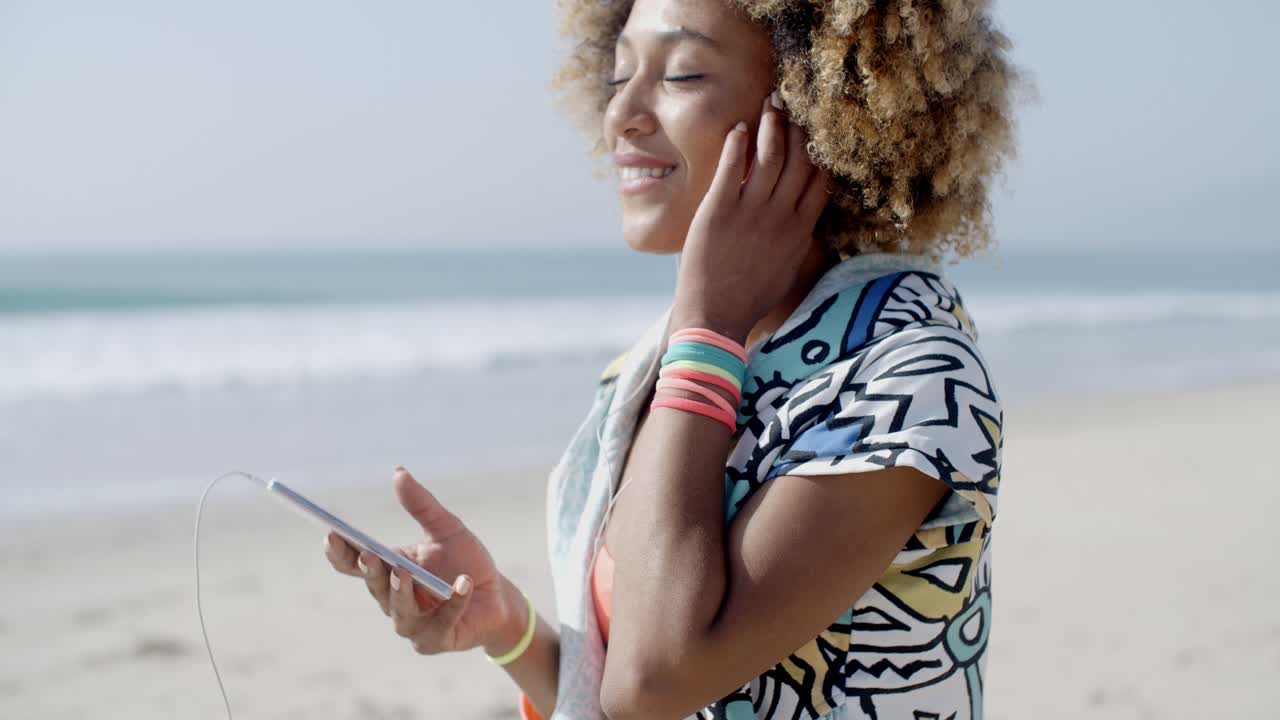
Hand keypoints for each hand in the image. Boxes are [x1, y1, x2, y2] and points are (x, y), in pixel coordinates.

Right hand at [322, 467, 521, 655]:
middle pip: (374, 586)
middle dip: (369, 571)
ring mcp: (412, 624)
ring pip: (399, 610)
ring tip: (404, 571)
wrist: (497, 597)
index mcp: (389, 570)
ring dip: (401, 591)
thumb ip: (421, 504)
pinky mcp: (436, 640)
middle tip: (369, 555)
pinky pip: (441, 622)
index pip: (354, 565)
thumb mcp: (446, 528)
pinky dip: (453, 602)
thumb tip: (398, 471)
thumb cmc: (466, 562)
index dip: (340, 553)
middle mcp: (393, 599)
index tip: (331, 533)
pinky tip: (463, 584)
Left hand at [674, 92, 830, 338]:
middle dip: (797, 126)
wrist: (715, 318)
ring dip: (771, 125)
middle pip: (799, 159)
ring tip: (769, 102)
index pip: (820, 178)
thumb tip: (806, 219)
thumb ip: (799, 239)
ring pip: (770, 156)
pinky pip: (732, 168)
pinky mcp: (718, 212)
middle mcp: (780, 217)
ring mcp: (750, 214)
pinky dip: (737, 144)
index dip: (819, 148)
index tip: (815, 126)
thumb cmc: (750, 298)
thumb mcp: (787, 269)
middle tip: (791, 100)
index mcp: (800, 231)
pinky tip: (738, 128)